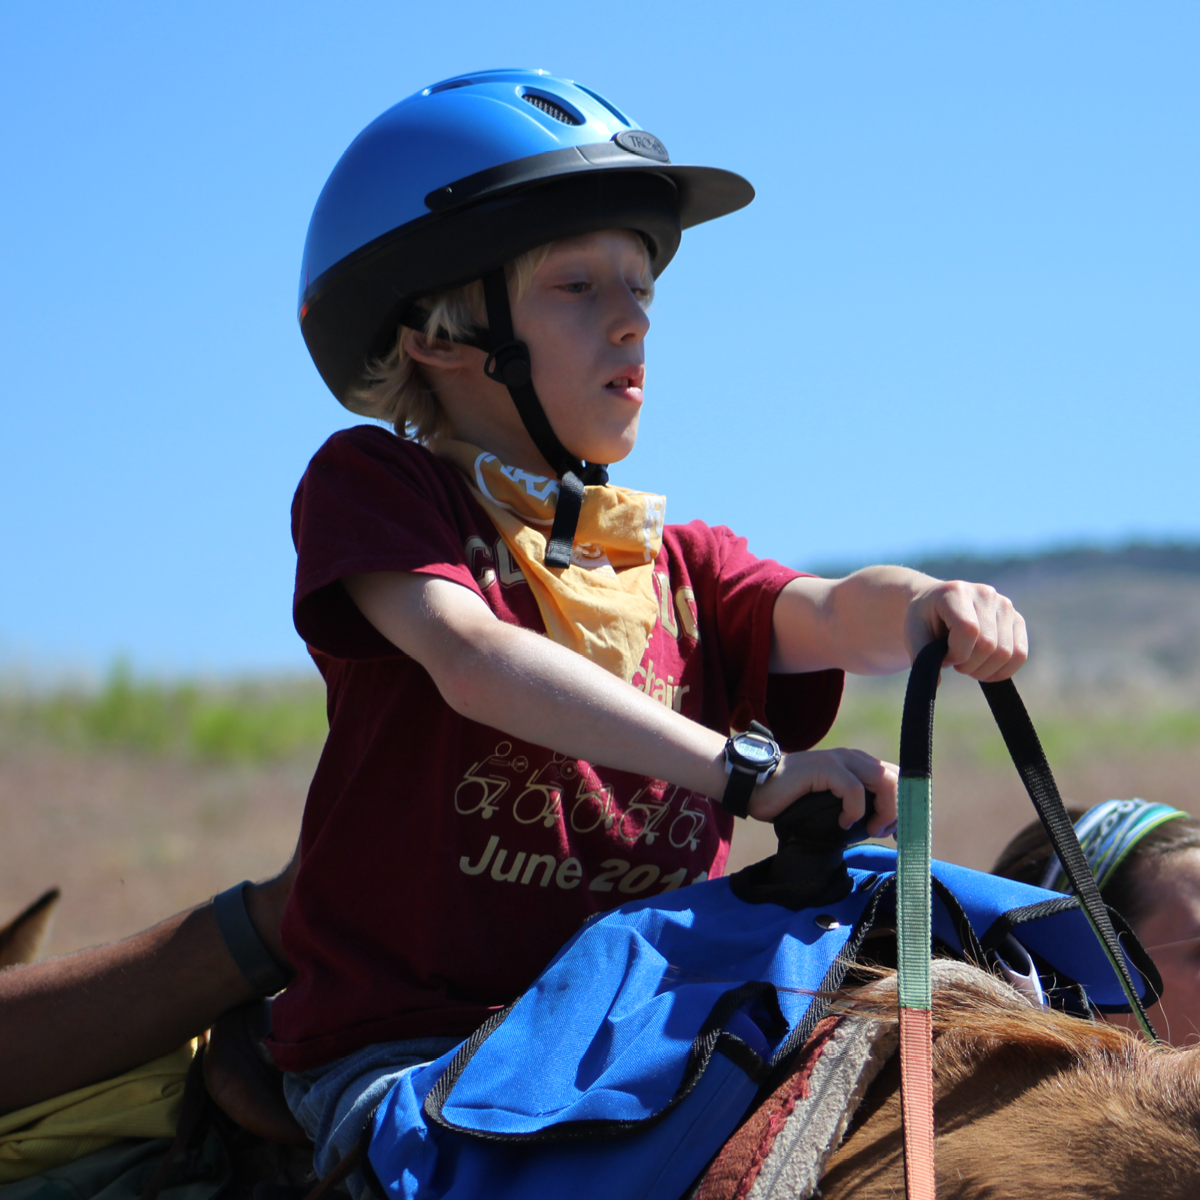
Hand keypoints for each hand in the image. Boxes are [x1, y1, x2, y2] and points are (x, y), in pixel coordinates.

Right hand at [750, 748, 898, 836]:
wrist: (755, 787)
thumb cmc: (789, 800)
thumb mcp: (829, 802)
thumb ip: (853, 806)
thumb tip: (879, 826)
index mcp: (855, 763)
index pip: (895, 776)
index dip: (901, 803)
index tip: (892, 829)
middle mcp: (851, 758)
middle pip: (896, 777)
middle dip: (897, 808)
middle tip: (883, 831)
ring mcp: (838, 760)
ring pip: (883, 780)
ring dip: (883, 809)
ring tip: (870, 828)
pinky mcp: (824, 767)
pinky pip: (853, 789)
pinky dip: (855, 810)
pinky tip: (843, 822)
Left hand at [904, 580, 1027, 681]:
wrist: (936, 603)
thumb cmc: (924, 619)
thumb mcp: (913, 634)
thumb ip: (921, 656)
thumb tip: (934, 684)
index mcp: (956, 592)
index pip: (968, 629)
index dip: (957, 653)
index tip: (945, 659)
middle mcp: (985, 594)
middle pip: (989, 645)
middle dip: (969, 665)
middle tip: (955, 665)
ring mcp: (1004, 605)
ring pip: (1005, 653)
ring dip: (985, 670)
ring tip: (968, 664)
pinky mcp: (1017, 620)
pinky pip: (1020, 654)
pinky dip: (1003, 671)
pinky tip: (985, 671)